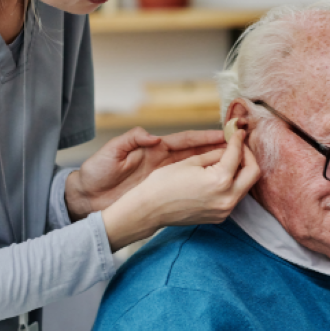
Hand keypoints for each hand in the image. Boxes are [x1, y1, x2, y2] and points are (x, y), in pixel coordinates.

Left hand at [65, 127, 224, 221]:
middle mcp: (162, 161)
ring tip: (240, 165)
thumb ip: (130, 140)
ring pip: (198, 170)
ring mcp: (165, 177)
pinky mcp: (162, 192)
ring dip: (218, 167)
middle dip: (220, 149)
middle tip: (243, 146)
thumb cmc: (96, 173)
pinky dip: (206, 185)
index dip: (205, 136)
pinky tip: (221, 188)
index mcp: (154, 150)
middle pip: (198, 153)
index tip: (227, 132)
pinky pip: (190, 188)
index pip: (186, 140)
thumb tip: (152, 137)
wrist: (86, 198)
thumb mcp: (111, 153)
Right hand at [101, 125, 259, 250]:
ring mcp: (224, 210)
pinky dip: (233, 183)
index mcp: (220, 180)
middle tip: (239, 146)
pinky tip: (221, 175)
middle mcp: (227, 198)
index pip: (238, 154)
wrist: (150, 209)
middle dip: (248, 156)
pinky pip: (234, 196)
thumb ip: (215, 153)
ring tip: (230, 159)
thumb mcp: (191, 161)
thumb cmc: (164, 183)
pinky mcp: (220, 217)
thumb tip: (230, 146)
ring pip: (246, 186)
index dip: (238, 140)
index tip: (238, 132)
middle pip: (253, 172)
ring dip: (242, 170)